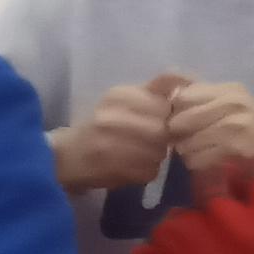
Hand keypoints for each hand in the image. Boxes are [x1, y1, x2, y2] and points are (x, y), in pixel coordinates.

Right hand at [53, 77, 178, 195]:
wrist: (65, 156)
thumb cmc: (99, 125)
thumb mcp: (123, 99)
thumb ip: (154, 89)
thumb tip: (187, 81)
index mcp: (119, 95)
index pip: (164, 105)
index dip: (166, 116)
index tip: (156, 121)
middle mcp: (114, 117)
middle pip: (163, 130)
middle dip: (163, 138)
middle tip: (149, 141)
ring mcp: (113, 145)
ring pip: (159, 152)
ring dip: (155, 156)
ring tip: (138, 154)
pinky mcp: (115, 170)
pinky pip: (150, 171)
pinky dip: (145, 171)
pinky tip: (130, 168)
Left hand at [167, 80, 253, 178]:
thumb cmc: (246, 130)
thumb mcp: (228, 104)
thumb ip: (199, 97)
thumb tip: (168, 97)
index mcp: (231, 90)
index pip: (182, 97)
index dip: (177, 111)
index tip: (186, 120)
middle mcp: (234, 104)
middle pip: (179, 121)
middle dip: (179, 134)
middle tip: (192, 139)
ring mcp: (234, 128)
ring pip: (184, 144)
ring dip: (188, 152)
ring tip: (206, 150)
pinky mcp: (232, 153)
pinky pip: (194, 161)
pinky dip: (198, 165)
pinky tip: (212, 162)